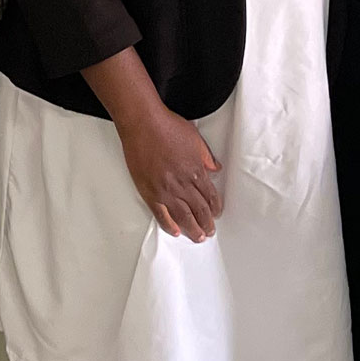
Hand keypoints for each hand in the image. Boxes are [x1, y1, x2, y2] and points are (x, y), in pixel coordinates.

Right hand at [116, 103, 224, 241]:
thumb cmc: (167, 127)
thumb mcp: (195, 139)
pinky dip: (169, 225)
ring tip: (198, 237)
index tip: (217, 214)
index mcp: (196, 170)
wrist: (143, 123)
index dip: (215, 208)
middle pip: (199, 210)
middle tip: (210, 231)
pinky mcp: (150, 192)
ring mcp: (166, 190)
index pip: (210, 196)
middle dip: (207, 223)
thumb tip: (215, 168)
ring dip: (193, 229)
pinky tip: (175, 231)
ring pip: (183, 217)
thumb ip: (206, 156)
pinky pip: (161, 215)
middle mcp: (183, 184)